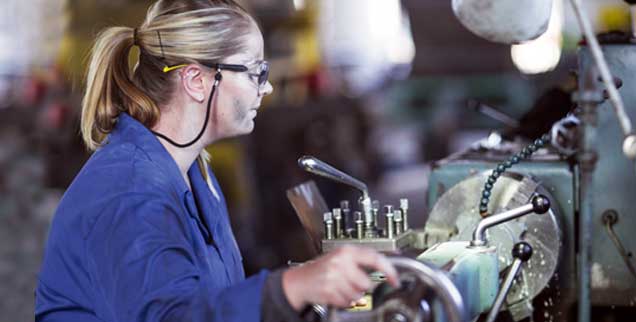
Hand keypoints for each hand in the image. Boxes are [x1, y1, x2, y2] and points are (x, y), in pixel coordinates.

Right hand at [281, 245, 398, 309]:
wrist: (301, 280)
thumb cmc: (323, 268)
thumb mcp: (342, 257)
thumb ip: (363, 259)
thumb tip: (388, 263)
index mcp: (347, 251)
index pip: (375, 258)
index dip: (389, 270)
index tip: (395, 280)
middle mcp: (341, 262)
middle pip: (366, 283)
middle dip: (361, 286)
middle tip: (350, 281)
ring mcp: (334, 277)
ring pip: (358, 294)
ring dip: (352, 295)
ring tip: (341, 287)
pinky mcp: (329, 291)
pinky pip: (348, 302)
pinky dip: (344, 301)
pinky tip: (336, 293)